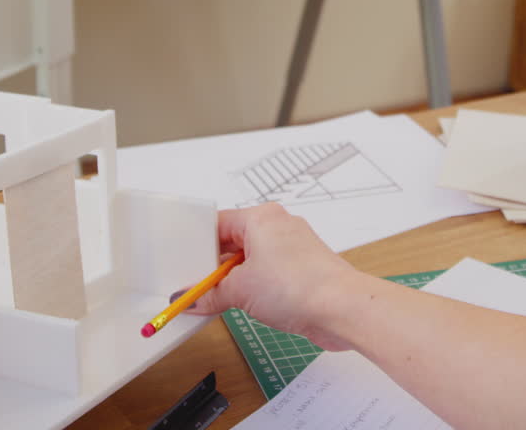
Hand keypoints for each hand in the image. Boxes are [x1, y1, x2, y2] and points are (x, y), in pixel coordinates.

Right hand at [188, 203, 361, 350]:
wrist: (341, 308)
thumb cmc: (301, 286)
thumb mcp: (239, 291)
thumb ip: (209, 295)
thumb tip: (191, 299)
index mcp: (261, 217)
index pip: (218, 223)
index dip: (198, 246)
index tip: (184, 264)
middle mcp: (278, 226)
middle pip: (234, 242)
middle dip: (215, 267)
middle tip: (195, 285)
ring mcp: (293, 247)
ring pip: (252, 260)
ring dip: (234, 280)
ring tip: (216, 298)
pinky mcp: (303, 268)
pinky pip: (269, 273)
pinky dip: (254, 287)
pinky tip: (241, 304)